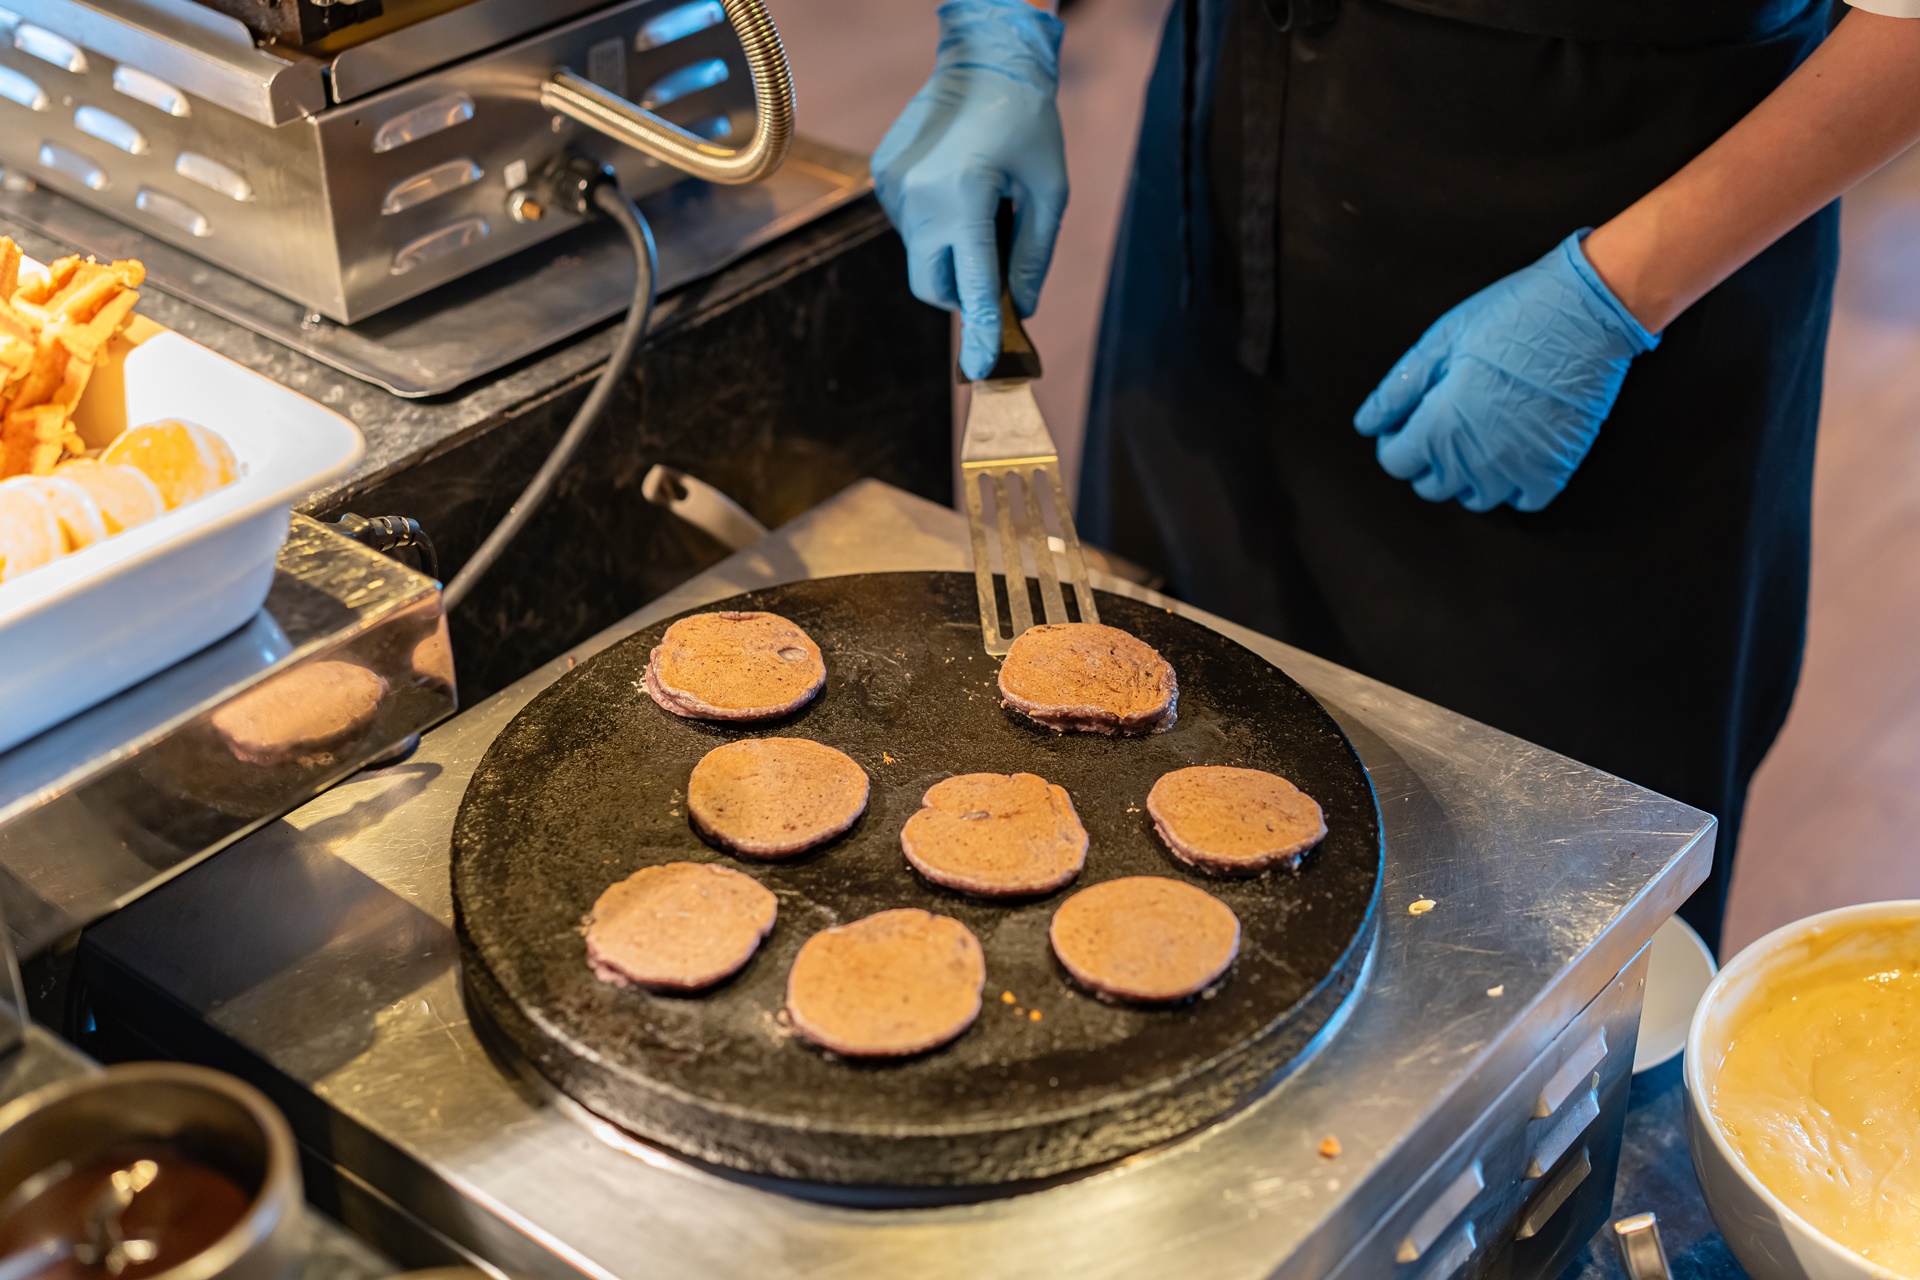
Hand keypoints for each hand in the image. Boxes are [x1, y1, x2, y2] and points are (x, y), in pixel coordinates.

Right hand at [871, 0, 1067, 379]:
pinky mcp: (884, 178)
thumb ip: (1034, 253)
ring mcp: (894, 189)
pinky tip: (958, 188)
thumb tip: (1023, 306)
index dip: (980, 331)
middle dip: (964, 294)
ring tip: (981, 208)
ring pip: (921, 258)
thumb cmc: (1027, 120)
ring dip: (951, 254)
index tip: (981, 370)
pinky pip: (910, 227)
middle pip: (933, 285)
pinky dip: (936, 227)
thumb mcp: (1050, 190)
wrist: (984, 58)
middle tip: (995, 272)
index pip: (973, 285)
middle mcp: (919, 198)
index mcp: (964, 198)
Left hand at [1353, 232, 1659, 512]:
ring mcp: (1515, 471)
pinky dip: (1512, 485)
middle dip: (1426, 458)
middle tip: (1443, 421)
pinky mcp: (1553, 471)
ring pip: (1473, 498)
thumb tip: (1365, 424)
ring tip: (1476, 435)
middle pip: (1430, 486)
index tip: (1408, 418)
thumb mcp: (1440, 343)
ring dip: (1466, 475)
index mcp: (1438, 428)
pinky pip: (1521, 501)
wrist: (1585, 314)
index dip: (1395, 439)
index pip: (1395, 462)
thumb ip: (1397, 390)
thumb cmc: (1508, 318)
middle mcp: (1472, 461)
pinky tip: (1511, 452)